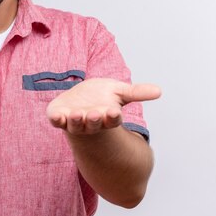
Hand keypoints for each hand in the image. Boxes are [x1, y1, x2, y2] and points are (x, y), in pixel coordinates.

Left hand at [46, 78, 160, 135]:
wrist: (79, 98)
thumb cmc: (101, 97)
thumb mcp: (119, 92)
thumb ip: (137, 92)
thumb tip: (159, 91)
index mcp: (106, 116)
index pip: (111, 119)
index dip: (112, 117)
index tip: (115, 112)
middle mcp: (90, 122)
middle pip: (93, 124)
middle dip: (94, 120)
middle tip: (95, 114)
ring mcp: (73, 121)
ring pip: (74, 125)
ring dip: (76, 121)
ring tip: (77, 114)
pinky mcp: (58, 117)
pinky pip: (56, 121)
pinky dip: (56, 119)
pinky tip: (56, 116)